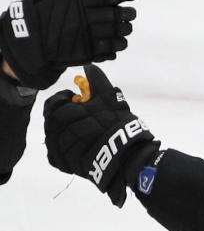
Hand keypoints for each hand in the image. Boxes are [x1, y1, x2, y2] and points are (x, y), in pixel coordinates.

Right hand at [0, 0, 135, 88]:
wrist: (30, 35)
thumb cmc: (47, 7)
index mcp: (80, 0)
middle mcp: (85, 17)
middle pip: (118, 14)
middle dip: (129, 13)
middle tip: (130, 13)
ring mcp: (86, 35)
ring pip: (118, 31)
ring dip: (126, 28)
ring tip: (125, 26)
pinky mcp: (87, 51)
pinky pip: (112, 47)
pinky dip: (120, 43)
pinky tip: (120, 40)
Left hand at [44, 65, 158, 206]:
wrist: (123, 155)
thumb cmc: (116, 123)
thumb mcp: (110, 98)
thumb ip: (97, 81)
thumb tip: (88, 67)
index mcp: (63, 114)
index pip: (53, 103)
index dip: (65, 100)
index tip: (79, 102)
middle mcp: (56, 132)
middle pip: (53, 120)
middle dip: (66, 117)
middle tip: (84, 117)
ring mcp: (57, 149)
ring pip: (54, 136)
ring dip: (66, 132)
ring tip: (84, 132)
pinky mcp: (62, 163)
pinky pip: (56, 153)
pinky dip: (65, 147)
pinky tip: (79, 145)